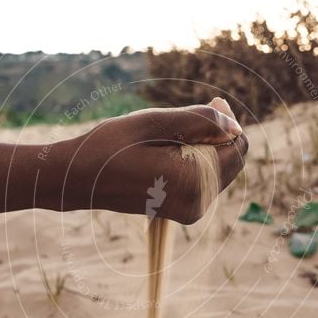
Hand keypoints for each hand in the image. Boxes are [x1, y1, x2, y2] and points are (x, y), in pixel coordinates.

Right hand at [60, 98, 248, 223]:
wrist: (79, 180)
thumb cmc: (110, 147)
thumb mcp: (154, 122)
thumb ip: (199, 121)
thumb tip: (234, 124)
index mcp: (193, 181)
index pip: (238, 147)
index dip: (228, 122)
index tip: (207, 106)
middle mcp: (198, 202)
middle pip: (233, 160)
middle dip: (218, 136)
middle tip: (184, 119)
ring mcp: (192, 211)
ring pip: (220, 169)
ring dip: (205, 148)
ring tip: (168, 139)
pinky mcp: (185, 211)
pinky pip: (206, 179)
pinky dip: (196, 161)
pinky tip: (168, 152)